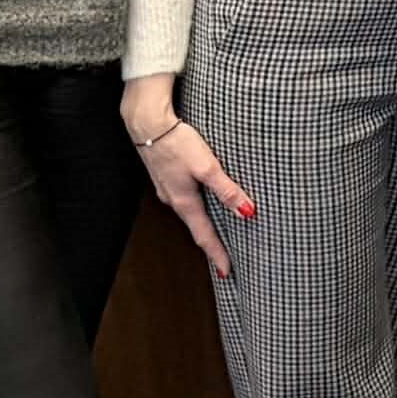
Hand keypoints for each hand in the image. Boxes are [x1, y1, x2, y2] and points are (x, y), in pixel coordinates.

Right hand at [124, 75, 253, 280]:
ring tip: (218, 236)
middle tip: (225, 259)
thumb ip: (227, 190)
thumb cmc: (177, 143)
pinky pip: (185, 200)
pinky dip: (197, 209)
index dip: (216, 255)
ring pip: (190, 213)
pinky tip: (204, 204)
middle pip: (196, 228)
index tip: (226, 273)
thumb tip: (248, 213)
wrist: (147, 124)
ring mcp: (168, 189)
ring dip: (204, 226)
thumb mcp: (207, 167)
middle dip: (211, 244)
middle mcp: (174, 200)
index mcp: (184, 202)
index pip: (204, 236)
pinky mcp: (167, 177)